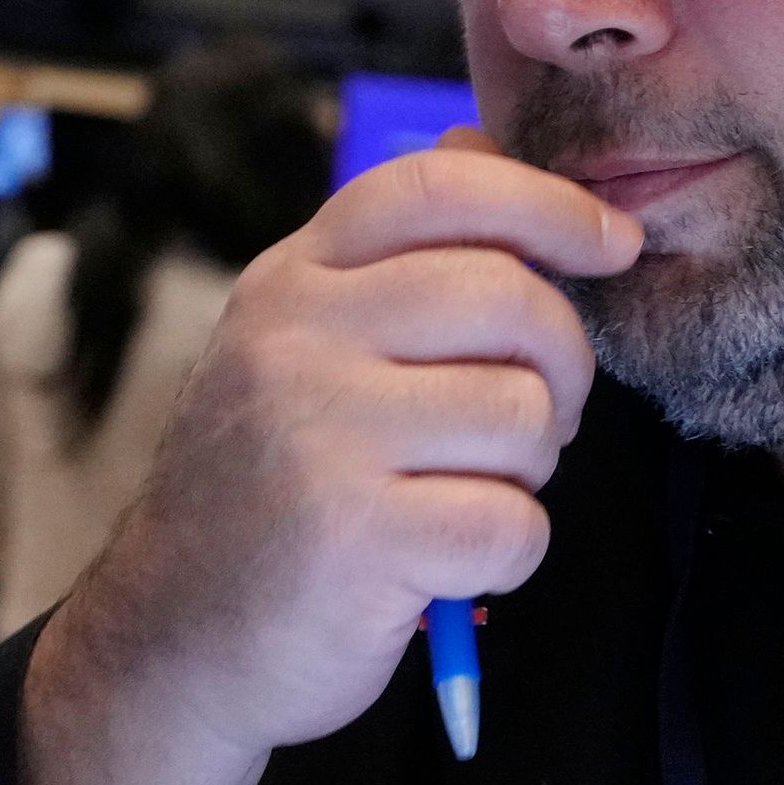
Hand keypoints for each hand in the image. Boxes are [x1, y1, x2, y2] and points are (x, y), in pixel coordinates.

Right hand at [41, 128, 641, 761]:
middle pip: (510, 297)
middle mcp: (296, 340)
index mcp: (292, 280)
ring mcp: (320, 435)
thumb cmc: (270, 490)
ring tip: (463, 493)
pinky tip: (448, 565)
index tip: (613, 243)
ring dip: (528, 470)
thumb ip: (395, 256)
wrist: (170, 644)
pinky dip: (506, 555)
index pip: (441, 188)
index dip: (549, 203)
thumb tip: (481, 139)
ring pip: (523, 416)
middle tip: (534, 418)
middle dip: (561, 365)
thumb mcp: (303, 347)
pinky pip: (512, 524)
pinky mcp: (356, 538)